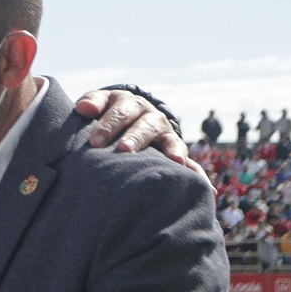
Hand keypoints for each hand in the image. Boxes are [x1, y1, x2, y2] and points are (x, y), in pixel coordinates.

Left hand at [74, 89, 202, 174]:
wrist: (128, 115)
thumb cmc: (105, 114)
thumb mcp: (99, 104)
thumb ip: (91, 103)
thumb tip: (83, 108)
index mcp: (128, 103)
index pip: (120, 112)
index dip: (108, 125)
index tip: (94, 141)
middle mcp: (149, 116)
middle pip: (145, 124)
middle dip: (135, 137)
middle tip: (124, 150)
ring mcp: (164, 132)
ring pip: (170, 140)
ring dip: (171, 151)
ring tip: (173, 162)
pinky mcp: (175, 149)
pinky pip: (189, 162)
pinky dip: (196, 173)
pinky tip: (207, 188)